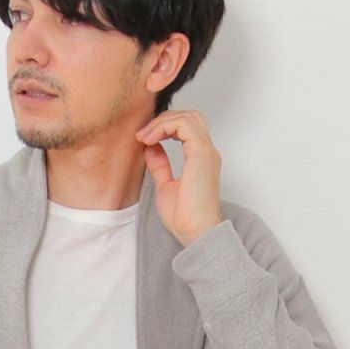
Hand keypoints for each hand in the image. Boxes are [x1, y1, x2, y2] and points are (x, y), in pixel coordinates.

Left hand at [136, 108, 223, 246]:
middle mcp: (206, 151)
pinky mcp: (202, 154)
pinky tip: (150, 140)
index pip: (186, 126)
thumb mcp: (164, 185)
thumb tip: (150, 148)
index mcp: (200, 158)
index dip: (164, 126)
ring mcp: (206, 152)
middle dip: (163, 119)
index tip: (144, 139)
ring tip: (144, 137)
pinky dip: (164, 126)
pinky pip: (184, 125)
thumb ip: (159, 165)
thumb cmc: (184, 217)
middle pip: (189, 116)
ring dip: (162, 121)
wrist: (195, 232)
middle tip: (143, 134)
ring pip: (187, 116)